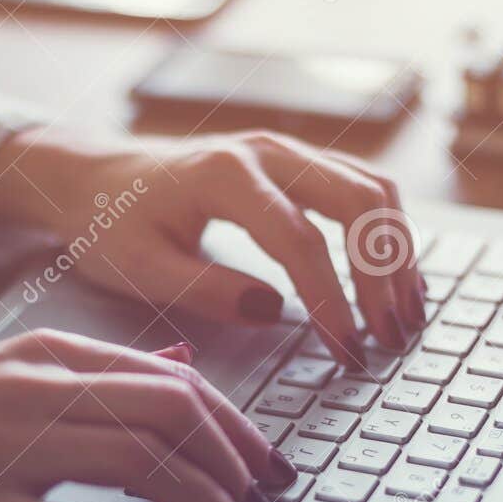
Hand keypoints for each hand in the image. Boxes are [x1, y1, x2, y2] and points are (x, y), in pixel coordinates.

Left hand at [0, 128, 426, 366]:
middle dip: (383, 274)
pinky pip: (362, 189)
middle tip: (391, 337)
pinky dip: (388, 234)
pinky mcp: (298, 164)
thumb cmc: (111, 223)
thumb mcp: (138, 266)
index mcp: (224, 175)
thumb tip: (274, 310)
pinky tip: (395, 282)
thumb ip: (205, 289)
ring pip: (372, 189)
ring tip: (406, 316)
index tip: (347, 350)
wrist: (96, 176)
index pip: (300, 240)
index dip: (331, 299)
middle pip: (357, 202)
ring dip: (397, 252)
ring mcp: (287, 151)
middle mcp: (267, 151)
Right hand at [0, 330, 297, 501]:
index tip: (270, 470)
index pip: (178, 382)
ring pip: (141, 463)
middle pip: (174, 415)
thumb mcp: (7, 371)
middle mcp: (37, 390)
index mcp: (50, 356)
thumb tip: (180, 370)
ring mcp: (6, 447)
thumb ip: (95, 372)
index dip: (240, 429)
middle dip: (238, 465)